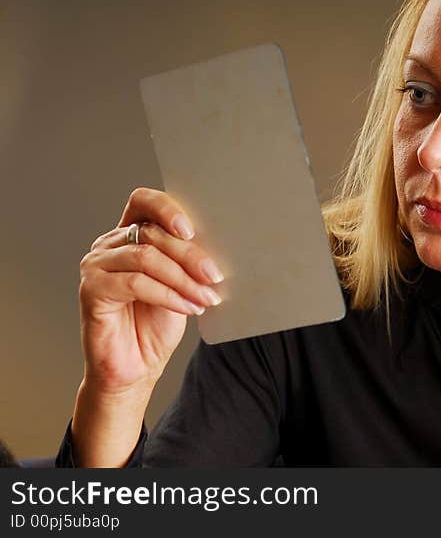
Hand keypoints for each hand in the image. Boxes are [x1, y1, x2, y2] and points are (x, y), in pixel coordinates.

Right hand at [78, 187, 224, 394]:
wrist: (136, 367)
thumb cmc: (157, 324)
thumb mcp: (181, 283)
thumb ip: (188, 260)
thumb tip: (221, 241)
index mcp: (130, 234)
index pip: (144, 201)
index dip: (168, 208)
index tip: (193, 230)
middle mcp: (109, 245)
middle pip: (153, 233)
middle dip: (190, 255)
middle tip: (215, 276)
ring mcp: (96, 266)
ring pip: (146, 257)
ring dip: (183, 278)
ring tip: (205, 297)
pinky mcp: (91, 290)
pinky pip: (136, 283)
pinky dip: (168, 294)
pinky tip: (187, 307)